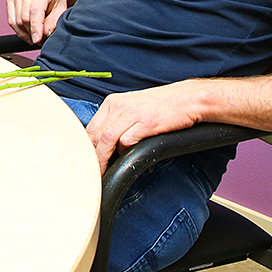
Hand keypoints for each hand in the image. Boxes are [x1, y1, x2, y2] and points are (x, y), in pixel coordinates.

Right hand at [6, 0, 71, 43]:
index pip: (35, 10)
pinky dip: (19, 31)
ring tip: (35, 36)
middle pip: (25, 17)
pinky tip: (27, 34)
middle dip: (32, 32)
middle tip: (41, 40)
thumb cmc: (55, 1)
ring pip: (17, 21)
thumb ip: (53, 23)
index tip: (37, 40)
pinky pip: (11, 21)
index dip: (35, 27)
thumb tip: (43, 34)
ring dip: (26, 33)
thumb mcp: (61, 12)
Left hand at [84, 83, 204, 172]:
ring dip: (102, 159)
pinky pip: (127, 141)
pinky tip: (126, 161)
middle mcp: (119, 106)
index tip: (85, 162)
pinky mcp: (147, 124)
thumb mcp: (131, 108)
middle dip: (91, 157)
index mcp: (112, 103)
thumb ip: (116, 121)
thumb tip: (102, 144)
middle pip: (95, 135)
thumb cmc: (160, 106)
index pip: (90, 128)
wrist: (186, 99)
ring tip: (101, 172)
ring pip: (107, 140)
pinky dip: (124, 153)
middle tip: (90, 173)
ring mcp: (132, 114)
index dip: (84, 148)